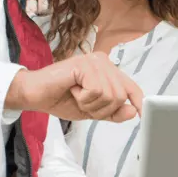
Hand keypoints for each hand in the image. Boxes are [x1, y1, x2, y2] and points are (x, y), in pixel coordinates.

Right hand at [4, 51, 144, 121]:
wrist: (35, 94)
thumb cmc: (61, 99)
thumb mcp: (92, 111)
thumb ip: (112, 112)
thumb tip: (133, 111)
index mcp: (107, 70)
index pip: (130, 87)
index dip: (137, 102)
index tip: (143, 115)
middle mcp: (104, 62)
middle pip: (120, 96)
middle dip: (101, 109)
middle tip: (82, 102)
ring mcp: (94, 61)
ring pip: (110, 95)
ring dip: (91, 104)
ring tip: (76, 95)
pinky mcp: (84, 64)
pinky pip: (96, 91)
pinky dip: (83, 98)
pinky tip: (72, 89)